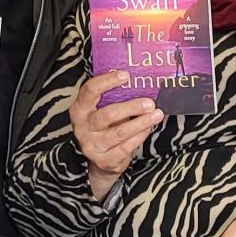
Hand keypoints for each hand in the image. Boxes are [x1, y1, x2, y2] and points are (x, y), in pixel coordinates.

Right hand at [70, 70, 163, 198]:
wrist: (97, 158)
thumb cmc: (102, 126)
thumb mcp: (100, 110)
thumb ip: (112, 97)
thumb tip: (137, 80)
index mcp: (79, 109)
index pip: (89, 90)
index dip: (107, 81)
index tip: (126, 75)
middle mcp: (82, 127)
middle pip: (108, 115)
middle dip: (131, 107)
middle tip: (150, 103)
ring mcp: (91, 145)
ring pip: (119, 133)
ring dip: (141, 123)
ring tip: (156, 115)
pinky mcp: (104, 161)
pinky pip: (125, 148)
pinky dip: (139, 137)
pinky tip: (148, 129)